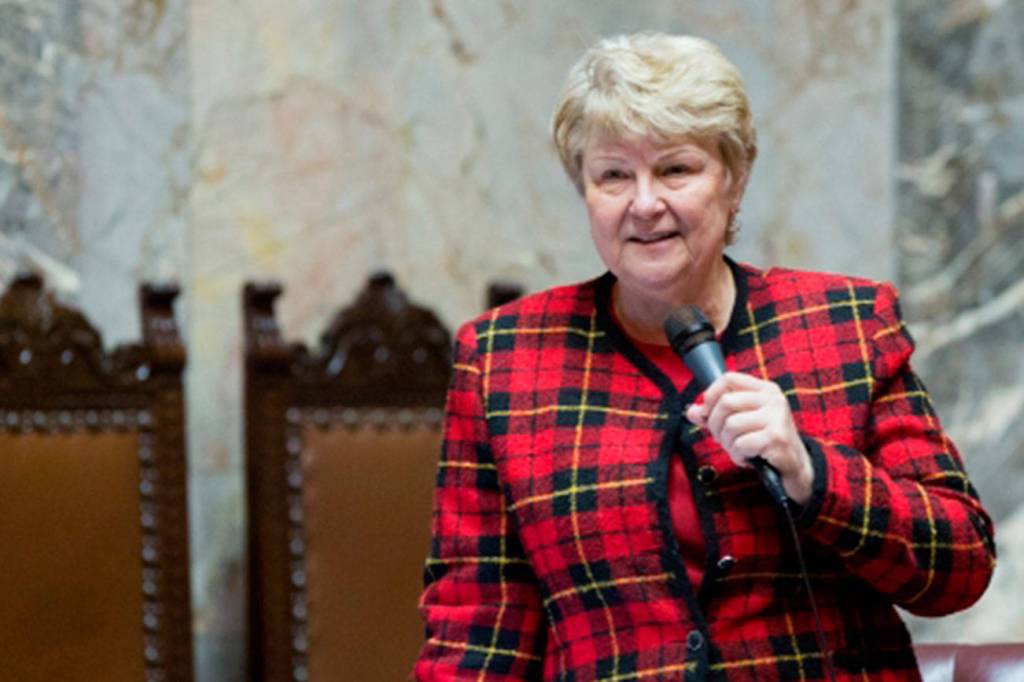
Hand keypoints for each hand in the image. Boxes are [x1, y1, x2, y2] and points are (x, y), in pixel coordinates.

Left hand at [685, 372, 813, 504]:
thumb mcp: (741, 422)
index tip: (707, 413)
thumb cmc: (765, 441)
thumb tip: (691, 412)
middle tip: (724, 438)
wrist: (794, 466)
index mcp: (764, 389)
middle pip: (725, 402)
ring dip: (728, 443)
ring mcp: (776, 417)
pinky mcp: (777, 437)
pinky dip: (738, 455)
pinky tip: (748, 458)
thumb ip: (716, 414)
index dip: (711, 395)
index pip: (728, 378)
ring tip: (739, 449)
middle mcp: (773, 399)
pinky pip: (741, 444)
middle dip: (716, 425)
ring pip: (731, 425)